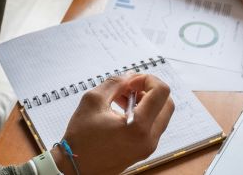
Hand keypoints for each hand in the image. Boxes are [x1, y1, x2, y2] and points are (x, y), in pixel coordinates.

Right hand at [51, 74, 174, 174]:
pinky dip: (142, 113)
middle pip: (167, 103)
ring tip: (121, 97)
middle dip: (149, 89)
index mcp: (138, 127)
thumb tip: (128, 78)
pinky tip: (122, 109)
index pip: (161, 92)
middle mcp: (148, 139)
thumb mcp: (93, 101)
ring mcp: (148, 147)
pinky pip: (152, 126)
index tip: (130, 82)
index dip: (147, 79)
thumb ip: (114, 84)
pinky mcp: (143, 150)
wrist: (75, 168)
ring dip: (145, 100)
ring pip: (160, 114)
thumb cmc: (81, 139)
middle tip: (129, 87)